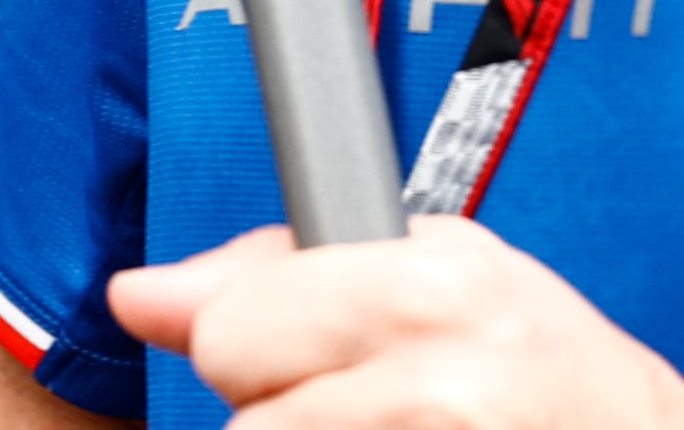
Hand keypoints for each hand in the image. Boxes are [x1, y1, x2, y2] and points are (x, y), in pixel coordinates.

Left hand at [109, 219, 683, 427]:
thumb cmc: (545, 366)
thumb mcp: (438, 272)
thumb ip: (277, 269)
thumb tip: (137, 295)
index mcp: (427, 293)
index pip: (231, 334)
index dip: (252, 348)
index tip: (296, 354)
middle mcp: (437, 390)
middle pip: (246, 423)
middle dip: (282, 415)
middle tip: (362, 408)